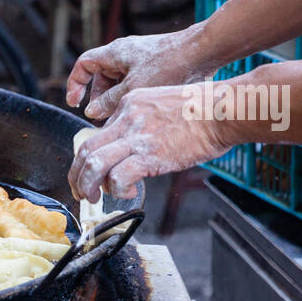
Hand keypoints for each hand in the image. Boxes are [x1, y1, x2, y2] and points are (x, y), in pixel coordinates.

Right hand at [66, 26, 217, 120]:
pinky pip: (135, 82)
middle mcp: (125, 53)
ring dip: (116, 100)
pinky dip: (132, 97)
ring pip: (119, 82)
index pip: (83, 65)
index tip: (75, 103)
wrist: (205, 51)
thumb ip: (108, 102)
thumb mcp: (133, 88)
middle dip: (98, 98)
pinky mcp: (156, 66)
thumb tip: (92, 112)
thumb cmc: (170, 65)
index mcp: (114, 52)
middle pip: (100, 76)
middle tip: (101, 116)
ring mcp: (141, 59)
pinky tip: (140, 112)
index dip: (75, 84)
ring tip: (121, 117)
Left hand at [68, 83, 237, 201]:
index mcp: (130, 104)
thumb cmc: (206, 109)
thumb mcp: (164, 103)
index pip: (98, 133)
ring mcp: (136, 136)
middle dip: (77, 174)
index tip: (93, 172)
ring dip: (87, 185)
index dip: (91, 157)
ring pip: (93, 163)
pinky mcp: (149, 155)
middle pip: (86, 149)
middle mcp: (127, 118)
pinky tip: (127, 193)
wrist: (224, 109)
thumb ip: (146, 121)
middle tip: (79, 190)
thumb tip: (140, 145)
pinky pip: (118, 177)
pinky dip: (116, 190)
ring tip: (92, 197)